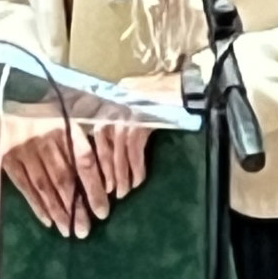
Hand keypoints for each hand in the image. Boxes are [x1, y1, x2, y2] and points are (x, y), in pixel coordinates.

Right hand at [0, 114, 109, 237]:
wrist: (5, 103)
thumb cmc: (44, 114)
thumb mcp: (66, 119)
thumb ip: (82, 143)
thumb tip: (105, 179)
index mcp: (65, 127)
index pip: (84, 162)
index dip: (94, 188)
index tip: (102, 212)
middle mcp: (45, 139)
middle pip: (64, 180)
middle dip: (76, 208)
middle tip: (85, 231)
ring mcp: (25, 150)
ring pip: (45, 187)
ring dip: (58, 211)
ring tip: (68, 231)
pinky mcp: (7, 159)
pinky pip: (25, 187)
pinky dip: (37, 205)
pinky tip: (48, 220)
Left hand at [89, 70, 179, 200]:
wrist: (181, 87)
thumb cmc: (158, 96)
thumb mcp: (132, 104)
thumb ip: (119, 119)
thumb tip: (111, 147)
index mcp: (109, 103)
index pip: (95, 134)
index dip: (97, 159)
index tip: (98, 177)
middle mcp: (114, 107)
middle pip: (103, 144)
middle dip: (106, 170)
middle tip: (110, 191)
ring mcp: (127, 113)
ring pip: (118, 150)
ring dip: (121, 174)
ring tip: (125, 191)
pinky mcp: (141, 119)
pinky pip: (134, 149)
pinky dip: (136, 167)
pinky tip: (139, 180)